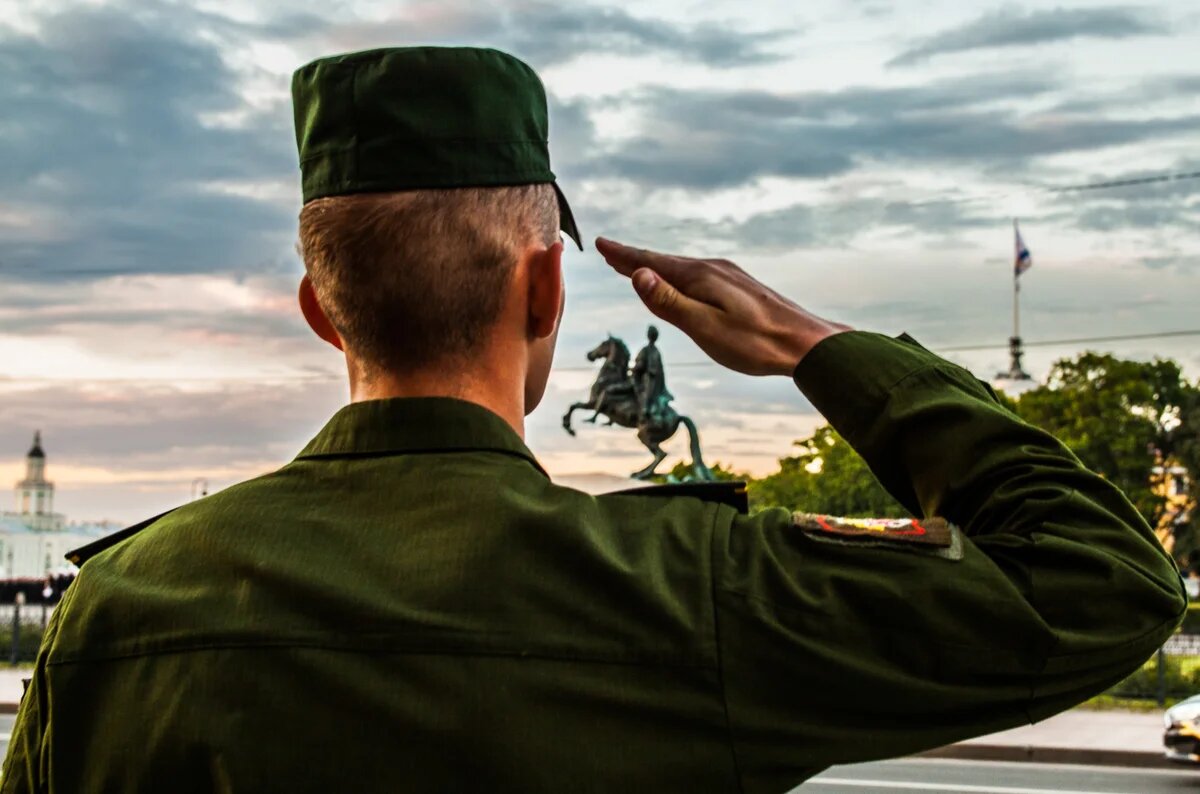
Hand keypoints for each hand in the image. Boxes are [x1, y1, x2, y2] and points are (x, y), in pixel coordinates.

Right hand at [595, 238, 851, 375]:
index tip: (601, 244)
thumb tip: (638, 274)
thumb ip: (671, 302)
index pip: (652, 263)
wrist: (807, 344)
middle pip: (665, 262)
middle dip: (635, 259)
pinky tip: (682, 284)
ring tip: (636, 268)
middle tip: (609, 253)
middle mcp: (714, 269)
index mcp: (701, 276)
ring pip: (682, 269)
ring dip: (656, 268)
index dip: (624, 256)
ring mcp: (729, 277)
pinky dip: (677, 276)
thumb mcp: (705, 327)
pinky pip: (698, 276)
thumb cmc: (756, 343)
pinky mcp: (740, 288)